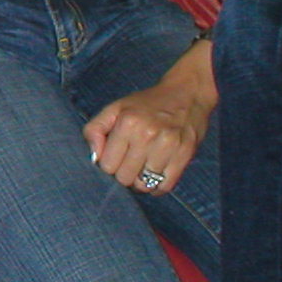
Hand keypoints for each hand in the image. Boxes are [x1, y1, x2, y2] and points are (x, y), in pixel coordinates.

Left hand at [84, 40, 215, 194]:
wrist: (186, 94)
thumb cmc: (146, 104)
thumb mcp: (115, 108)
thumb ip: (94, 129)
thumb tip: (95, 158)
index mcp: (127, 122)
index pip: (107, 165)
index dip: (108, 164)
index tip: (115, 157)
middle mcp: (147, 134)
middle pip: (125, 178)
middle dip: (123, 174)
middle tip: (129, 163)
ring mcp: (168, 146)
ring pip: (145, 185)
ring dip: (141, 181)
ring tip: (143, 167)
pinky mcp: (185, 155)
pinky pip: (165, 186)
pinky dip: (157, 187)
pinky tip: (155, 175)